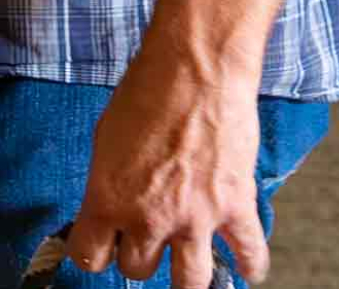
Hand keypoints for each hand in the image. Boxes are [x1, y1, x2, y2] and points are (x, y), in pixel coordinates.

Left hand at [65, 46, 266, 287]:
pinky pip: (249, 255)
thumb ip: (108, 183)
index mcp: (108, 200)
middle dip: (139, 257)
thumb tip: (110, 207)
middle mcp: (149, 218)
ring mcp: (195, 218)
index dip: (92, 254)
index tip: (98, 249)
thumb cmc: (146, 93)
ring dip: (186, 278)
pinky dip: (250, 265)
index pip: (89, 256)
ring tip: (185, 270)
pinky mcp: (235, 207)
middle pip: (137, 270)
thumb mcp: (105, 141)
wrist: (194, 70)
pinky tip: (246, 268)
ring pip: (190, 281)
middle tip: (145, 242)